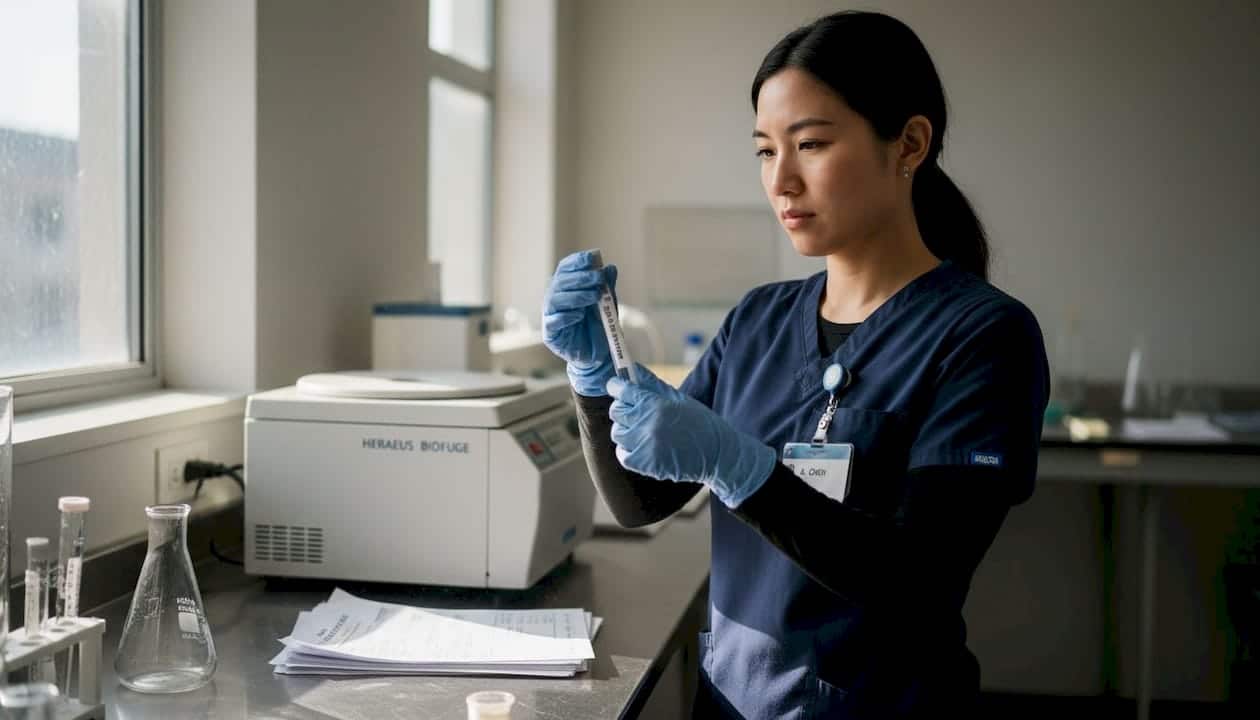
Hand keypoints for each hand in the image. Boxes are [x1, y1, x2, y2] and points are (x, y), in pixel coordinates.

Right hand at [542, 250, 618, 395]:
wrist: (597, 355)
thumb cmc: (599, 325)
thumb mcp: (607, 303)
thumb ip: (607, 287)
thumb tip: (610, 268)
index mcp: (566, 287)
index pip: (565, 268)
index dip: (576, 261)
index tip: (592, 258)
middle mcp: (555, 298)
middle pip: (560, 282)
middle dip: (580, 278)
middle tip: (598, 279)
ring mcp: (550, 315)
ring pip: (555, 299)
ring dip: (576, 296)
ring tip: (594, 297)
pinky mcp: (550, 333)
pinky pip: (553, 321)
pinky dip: (566, 316)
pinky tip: (579, 315)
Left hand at [607, 365, 777, 507]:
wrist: (717, 454)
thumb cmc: (700, 423)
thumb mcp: (679, 398)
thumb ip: (652, 384)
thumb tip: (632, 367)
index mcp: (657, 404)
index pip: (622, 390)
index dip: (616, 386)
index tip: (617, 387)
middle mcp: (648, 424)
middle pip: (616, 411)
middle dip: (624, 409)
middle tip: (636, 411)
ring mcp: (645, 445)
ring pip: (617, 433)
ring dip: (627, 430)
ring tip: (643, 431)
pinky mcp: (645, 464)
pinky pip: (622, 454)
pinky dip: (628, 450)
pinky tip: (643, 446)